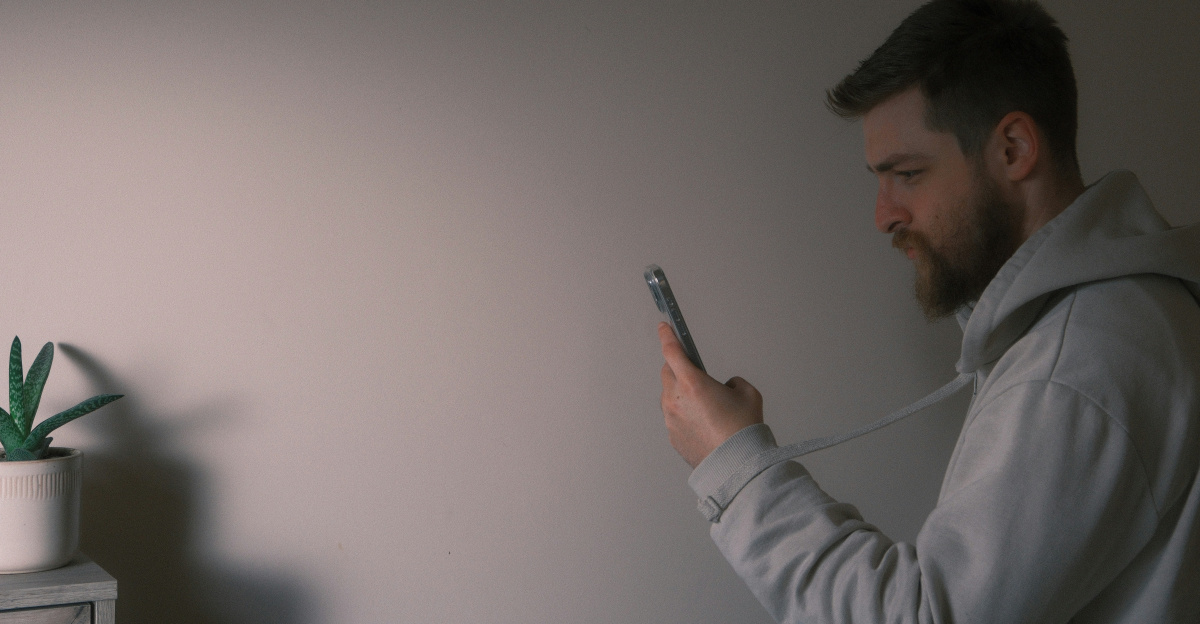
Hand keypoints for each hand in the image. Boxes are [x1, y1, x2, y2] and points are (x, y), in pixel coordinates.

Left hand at [658, 322, 762, 467]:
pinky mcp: (672, 435)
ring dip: (681, 393)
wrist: (736, 465)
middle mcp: (675, 399)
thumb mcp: (747, 393)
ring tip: (704, 405)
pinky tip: (702, 422)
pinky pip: (673, 416)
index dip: (667, 336)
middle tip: (695, 373)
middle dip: (678, 368)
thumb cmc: (743, 429)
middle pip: (668, 373)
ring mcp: (670, 419)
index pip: (672, 351)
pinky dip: (684, 413)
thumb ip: (732, 382)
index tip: (663, 327)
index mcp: (692, 383)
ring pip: (669, 396)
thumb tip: (723, 387)